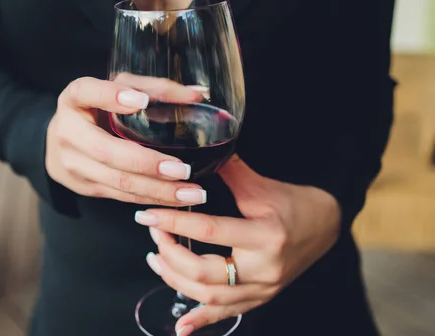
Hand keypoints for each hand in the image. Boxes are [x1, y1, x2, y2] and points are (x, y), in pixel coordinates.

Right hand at [46, 75, 208, 206]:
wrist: (60, 141)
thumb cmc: (98, 109)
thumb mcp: (117, 89)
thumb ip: (152, 88)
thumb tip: (196, 95)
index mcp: (73, 100)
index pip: (86, 93)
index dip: (111, 96)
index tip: (142, 101)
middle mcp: (68, 132)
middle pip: (107, 151)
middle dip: (147, 164)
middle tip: (182, 169)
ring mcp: (73, 163)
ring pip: (117, 181)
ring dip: (157, 190)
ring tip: (191, 193)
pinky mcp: (84, 186)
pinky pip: (121, 196)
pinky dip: (150, 199)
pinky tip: (176, 200)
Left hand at [134, 156, 341, 334]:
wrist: (326, 226)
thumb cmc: (294, 203)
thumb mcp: (262, 185)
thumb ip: (228, 171)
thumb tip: (195, 156)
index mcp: (265, 236)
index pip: (209, 232)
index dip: (173, 223)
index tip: (147, 215)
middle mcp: (264, 269)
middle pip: (205, 274)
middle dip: (171, 254)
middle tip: (153, 234)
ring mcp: (263, 289)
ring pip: (210, 298)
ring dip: (176, 281)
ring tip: (156, 260)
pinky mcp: (261, 298)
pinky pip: (227, 314)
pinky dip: (202, 320)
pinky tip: (181, 327)